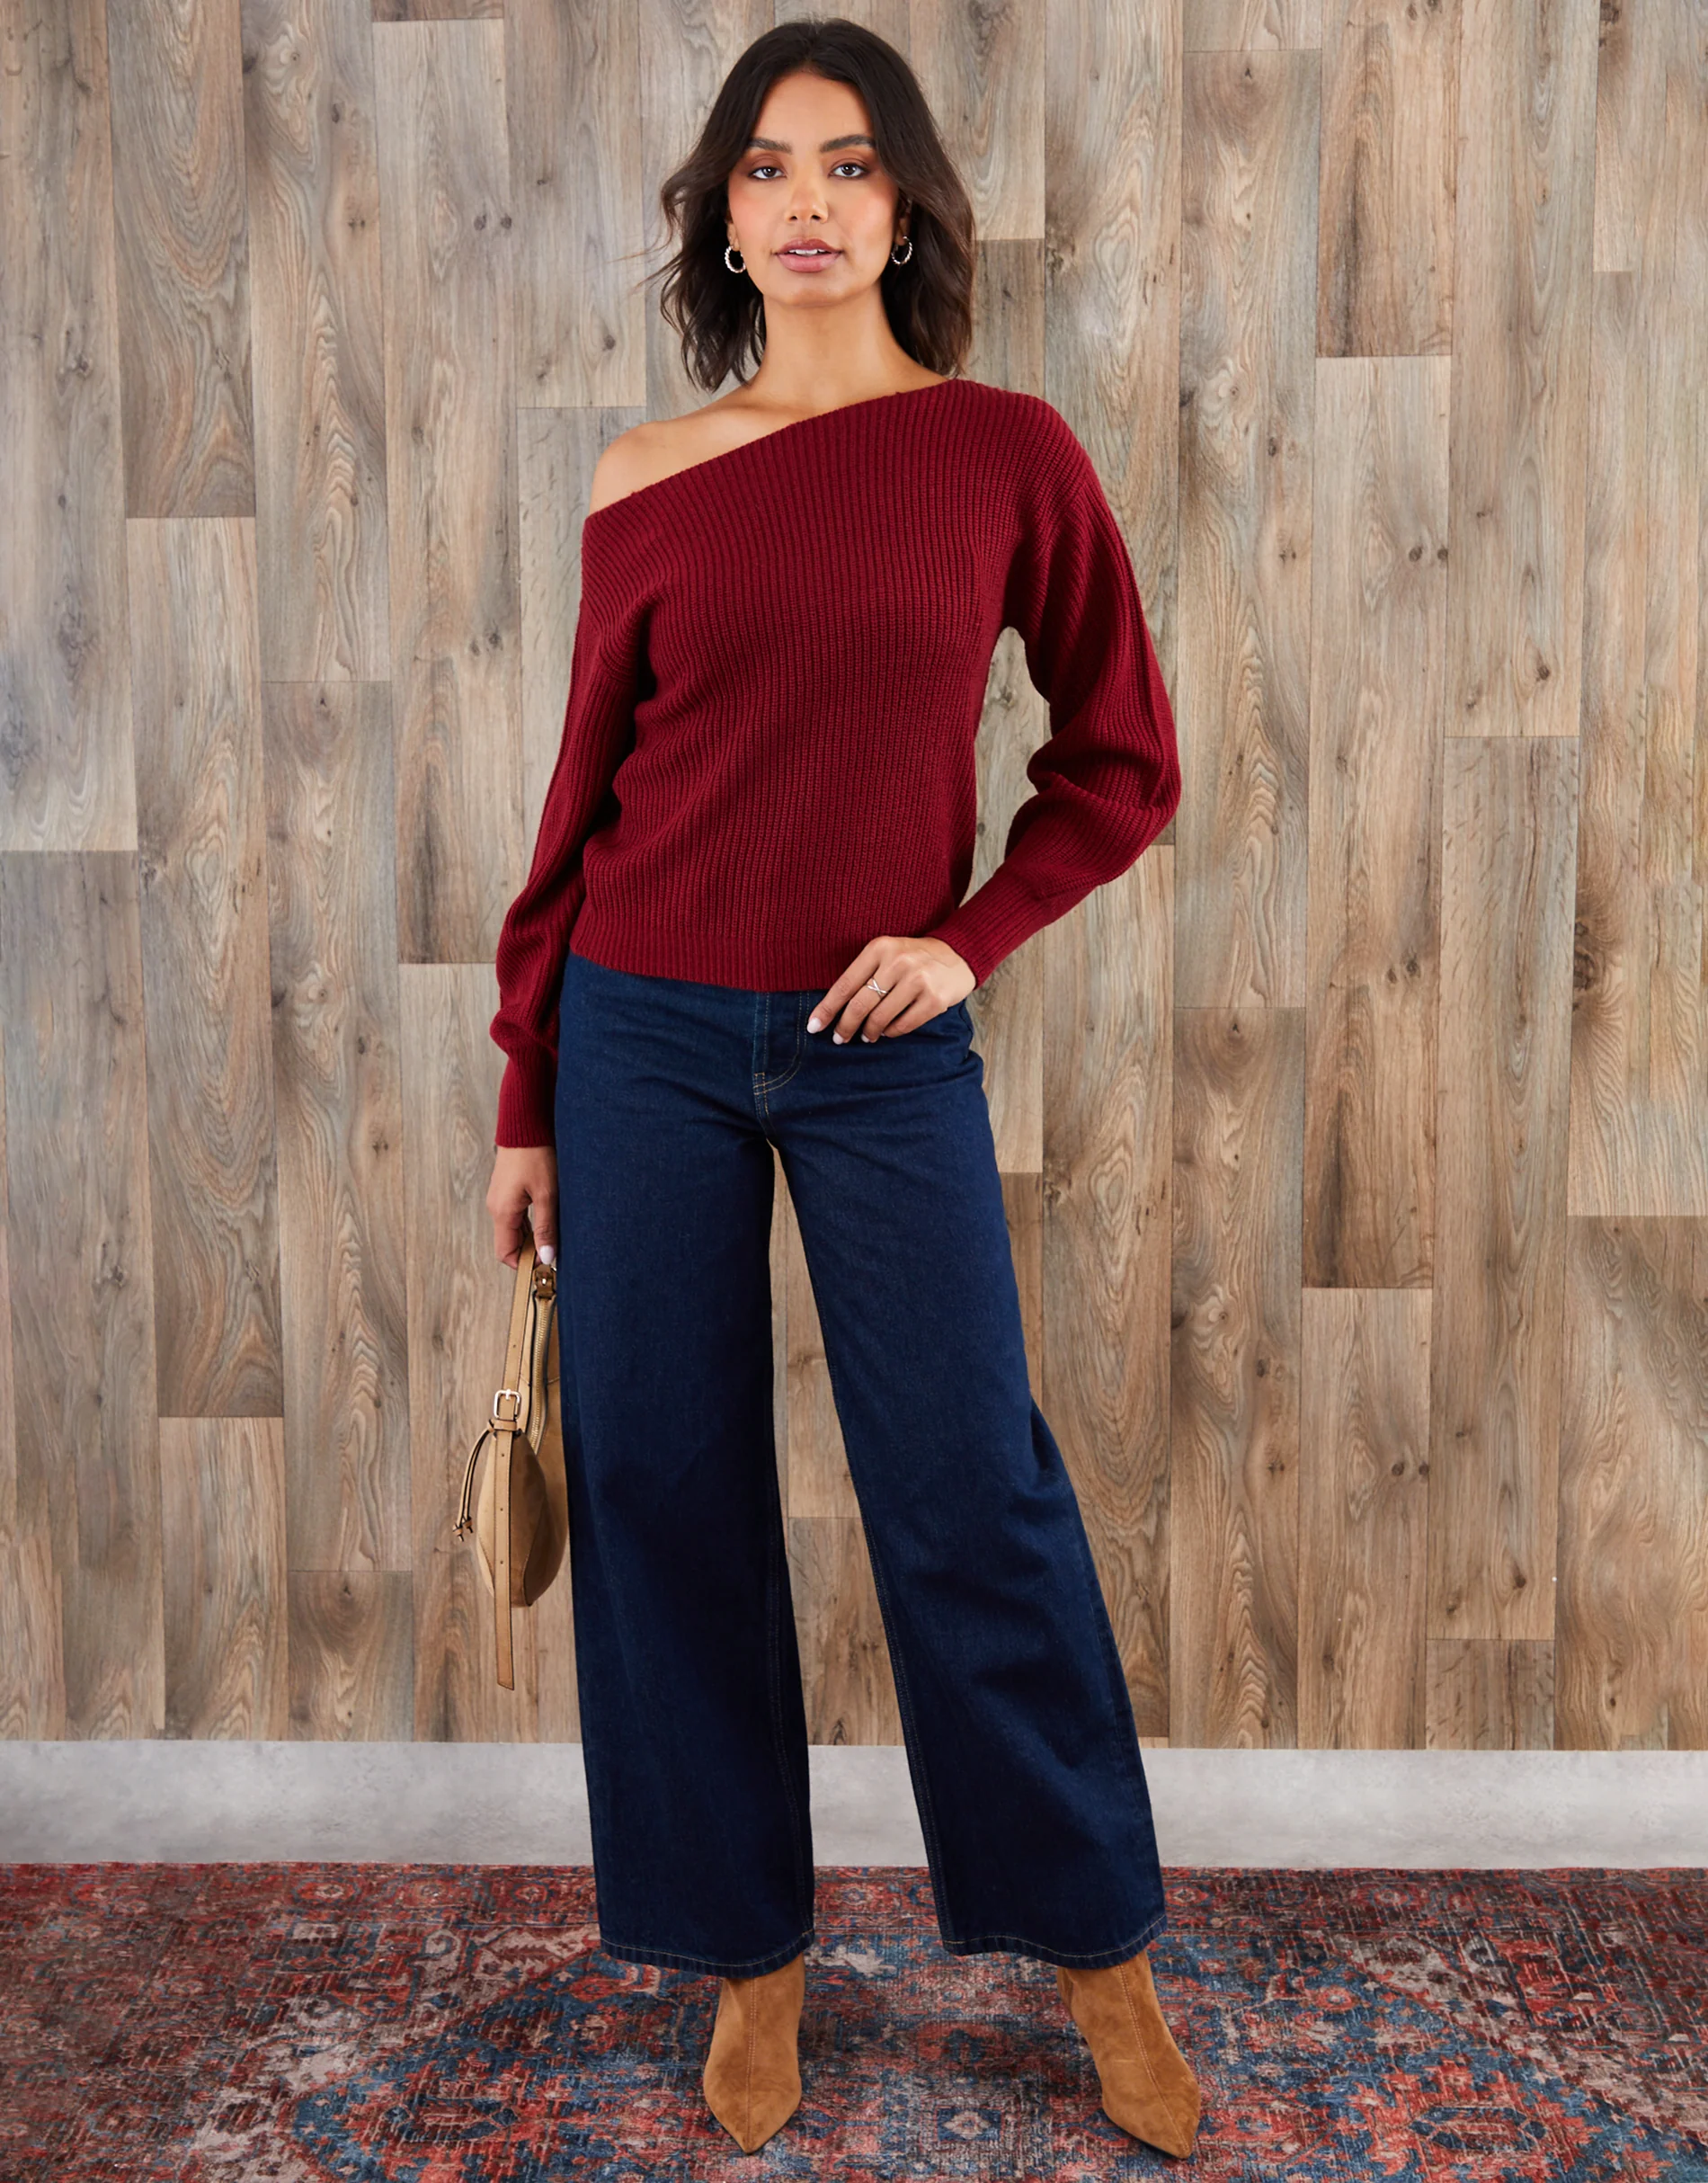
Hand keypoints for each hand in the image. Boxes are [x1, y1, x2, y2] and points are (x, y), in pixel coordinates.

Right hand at [487, 1144, 557, 1270]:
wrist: (525, 1125)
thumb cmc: (536, 1155)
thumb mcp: (547, 1194)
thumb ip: (546, 1227)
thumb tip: (547, 1257)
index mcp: (502, 1212)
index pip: (506, 1253)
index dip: (524, 1264)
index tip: (546, 1264)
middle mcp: (496, 1208)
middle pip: (509, 1243)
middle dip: (530, 1252)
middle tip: (555, 1251)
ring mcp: (499, 1199)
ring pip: (513, 1230)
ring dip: (531, 1237)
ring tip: (554, 1235)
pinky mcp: (506, 1191)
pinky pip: (514, 1217)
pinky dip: (529, 1224)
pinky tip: (546, 1219)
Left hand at [808, 937, 974, 1043]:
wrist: (958, 954)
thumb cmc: (913, 958)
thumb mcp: (887, 953)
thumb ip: (864, 974)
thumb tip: (835, 1010)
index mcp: (880, 948)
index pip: (845, 984)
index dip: (827, 1008)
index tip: (814, 1026)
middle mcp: (898, 962)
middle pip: (860, 1004)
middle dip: (845, 1026)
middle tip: (839, 1038)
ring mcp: (918, 981)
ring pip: (880, 1018)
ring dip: (869, 1032)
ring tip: (866, 1035)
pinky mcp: (934, 1000)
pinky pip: (902, 1026)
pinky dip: (890, 1032)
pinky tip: (887, 1031)